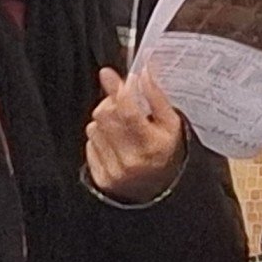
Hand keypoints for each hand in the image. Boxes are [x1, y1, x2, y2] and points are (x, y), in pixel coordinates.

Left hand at [85, 65, 187, 200]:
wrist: (159, 188)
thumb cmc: (164, 150)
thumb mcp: (171, 123)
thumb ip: (156, 96)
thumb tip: (143, 73)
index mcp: (152, 144)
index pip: (128, 111)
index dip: (117, 89)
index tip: (109, 75)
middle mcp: (132, 160)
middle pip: (105, 115)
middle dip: (110, 102)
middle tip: (120, 103)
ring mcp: (115, 171)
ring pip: (94, 128)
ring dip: (104, 121)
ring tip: (120, 126)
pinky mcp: (102, 178)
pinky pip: (89, 144)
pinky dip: (99, 138)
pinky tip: (114, 141)